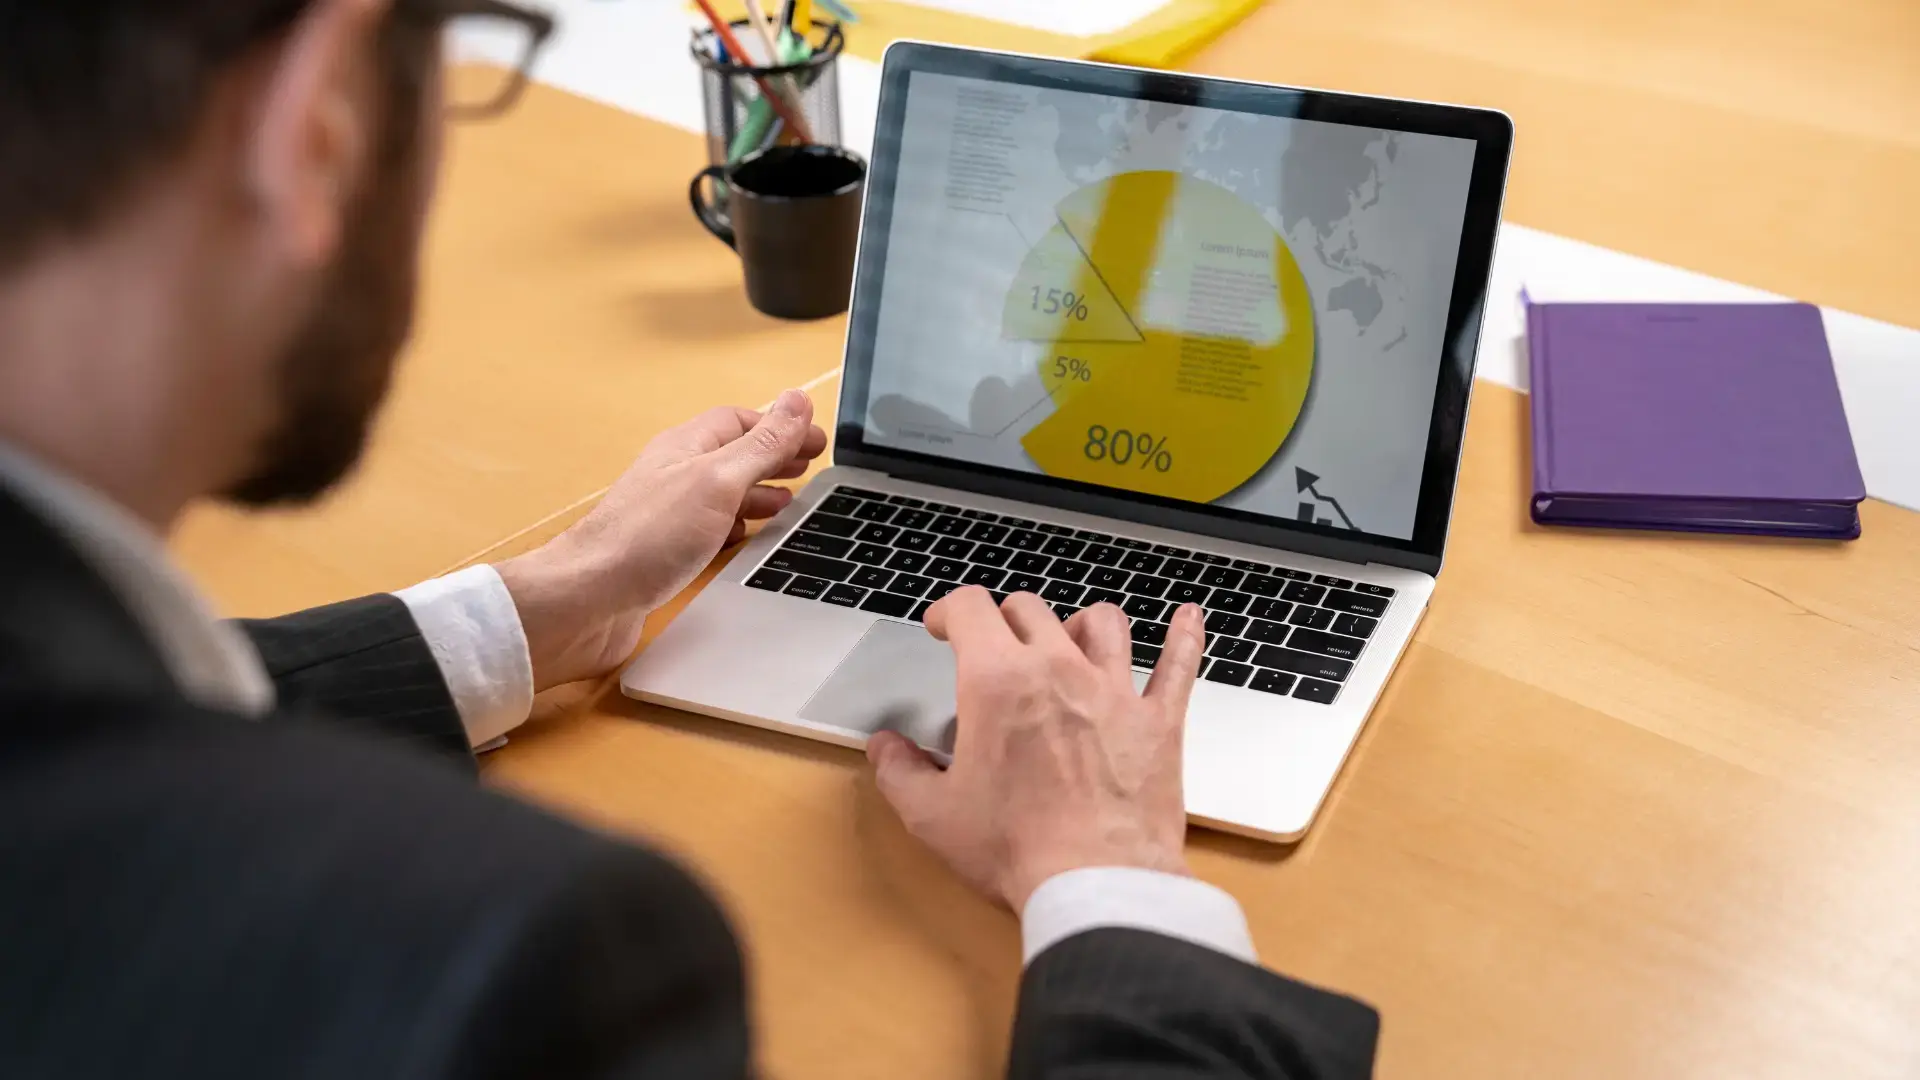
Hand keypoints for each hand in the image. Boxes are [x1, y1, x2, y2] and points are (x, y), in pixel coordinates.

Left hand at [494, 390, 826, 689]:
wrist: (589, 600)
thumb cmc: (647, 537)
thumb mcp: (719, 480)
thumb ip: (761, 444)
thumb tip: (797, 400)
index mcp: (686, 448)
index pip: (739, 421)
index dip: (780, 426)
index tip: (815, 438)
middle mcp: (676, 476)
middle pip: (732, 455)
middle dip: (773, 458)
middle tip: (809, 466)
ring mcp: (668, 516)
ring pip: (722, 493)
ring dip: (757, 492)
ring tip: (788, 501)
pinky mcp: (665, 553)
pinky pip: (709, 529)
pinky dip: (737, 527)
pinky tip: (747, 539)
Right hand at [867, 589, 1206, 911]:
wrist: (1096, 883)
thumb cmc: (1015, 848)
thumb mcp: (933, 815)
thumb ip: (900, 772)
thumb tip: (885, 748)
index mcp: (997, 681)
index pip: (970, 608)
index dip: (949, 610)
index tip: (943, 626)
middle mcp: (1058, 669)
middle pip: (1031, 610)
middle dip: (1005, 620)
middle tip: (995, 644)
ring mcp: (1115, 691)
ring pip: (1102, 623)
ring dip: (1079, 623)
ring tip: (1071, 638)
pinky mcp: (1159, 722)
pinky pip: (1178, 664)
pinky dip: (1184, 637)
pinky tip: (1189, 618)